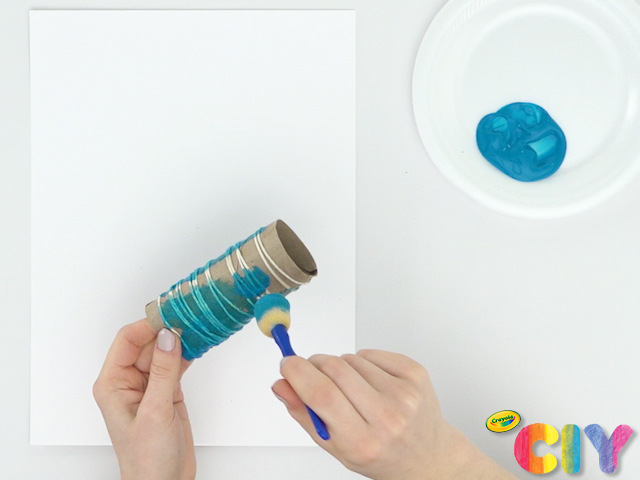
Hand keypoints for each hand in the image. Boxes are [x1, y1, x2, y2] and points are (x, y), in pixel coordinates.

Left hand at [93, 319, 195, 479]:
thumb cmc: (147, 459)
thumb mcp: (155, 412)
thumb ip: (163, 372)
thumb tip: (168, 336)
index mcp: (114, 384)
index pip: (128, 340)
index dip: (149, 324)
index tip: (171, 314)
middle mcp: (130, 381)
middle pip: (149, 341)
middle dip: (169, 328)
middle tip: (193, 317)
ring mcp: (150, 385)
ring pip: (165, 350)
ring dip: (182, 338)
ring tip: (200, 325)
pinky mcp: (167, 390)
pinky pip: (176, 363)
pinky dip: (189, 353)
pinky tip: (200, 343)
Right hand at [273, 350, 515, 479]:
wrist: (428, 454)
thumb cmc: (381, 453)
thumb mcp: (336, 446)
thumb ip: (305, 415)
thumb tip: (281, 384)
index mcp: (363, 442)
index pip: (321, 395)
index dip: (297, 373)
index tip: (287, 364)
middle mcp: (387, 418)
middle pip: (333, 370)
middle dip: (314, 364)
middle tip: (312, 372)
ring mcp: (404, 394)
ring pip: (351, 359)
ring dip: (341, 367)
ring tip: (352, 389)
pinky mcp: (415, 374)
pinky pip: (370, 352)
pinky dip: (363, 361)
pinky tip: (371, 382)